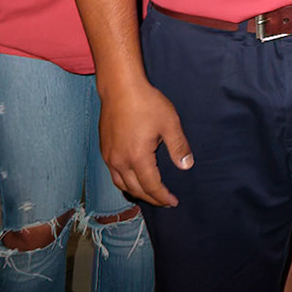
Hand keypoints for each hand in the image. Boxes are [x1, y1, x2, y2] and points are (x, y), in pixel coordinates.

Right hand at [98, 79, 192, 207]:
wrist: (120, 89)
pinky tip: (133, 179)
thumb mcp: (170, 123)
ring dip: (136, 192)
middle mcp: (119, 162)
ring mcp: (109, 157)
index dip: (163, 196)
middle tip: (164, 201)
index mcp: (137, 157)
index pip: (151, 186)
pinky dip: (125, 182)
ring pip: (121, 184)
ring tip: (150, 194)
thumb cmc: (147, 103)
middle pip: (135, 189)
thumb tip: (186, 166)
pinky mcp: (104, 150)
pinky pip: (114, 174)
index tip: (173, 202)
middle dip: (151, 198)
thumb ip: (178, 146)